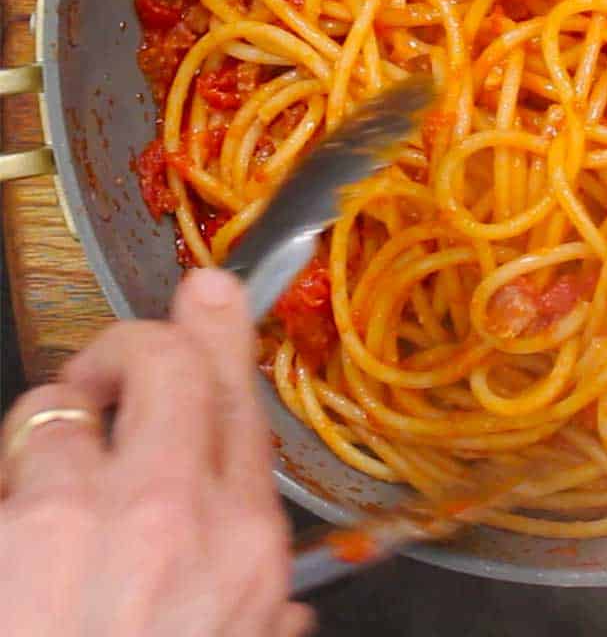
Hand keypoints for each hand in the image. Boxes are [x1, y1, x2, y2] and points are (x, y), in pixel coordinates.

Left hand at [0, 269, 312, 636]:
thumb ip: (266, 627)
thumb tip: (291, 613)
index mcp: (243, 547)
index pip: (239, 403)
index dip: (218, 334)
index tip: (206, 290)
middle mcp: (178, 513)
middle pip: (166, 363)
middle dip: (134, 342)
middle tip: (108, 368)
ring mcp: (86, 519)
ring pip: (65, 402)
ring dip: (51, 416)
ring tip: (45, 455)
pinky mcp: (12, 531)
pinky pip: (13, 455)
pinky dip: (12, 471)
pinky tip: (16, 519)